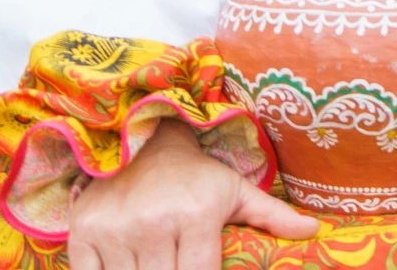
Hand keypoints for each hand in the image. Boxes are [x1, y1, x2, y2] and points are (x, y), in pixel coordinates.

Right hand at [68, 118, 318, 269]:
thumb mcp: (235, 190)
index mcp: (196, 215)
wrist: (141, 139)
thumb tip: (313, 231)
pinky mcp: (83, 234)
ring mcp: (114, 230)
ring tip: (159, 266)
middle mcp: (153, 223)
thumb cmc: (196, 174)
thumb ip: (272, 214)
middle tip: (177, 267)